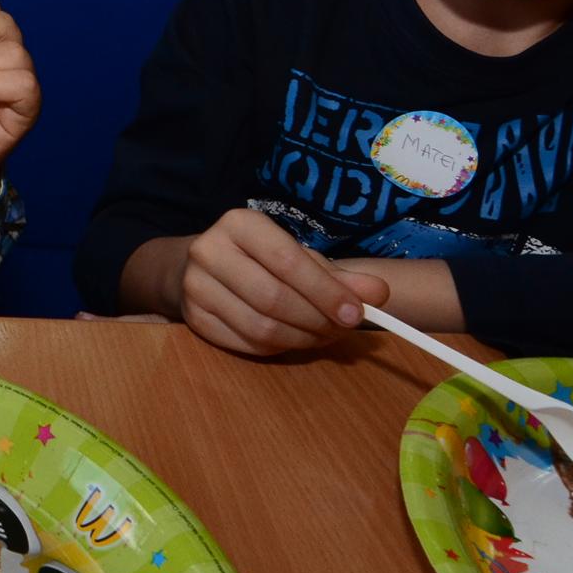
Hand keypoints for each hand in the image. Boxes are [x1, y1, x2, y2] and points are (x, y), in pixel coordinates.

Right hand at [175, 209, 385, 355]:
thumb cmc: (259, 259)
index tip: (355, 314)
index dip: (325, 291)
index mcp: (239, 224)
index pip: (287, 261)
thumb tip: (379, 295)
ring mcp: (195, 287)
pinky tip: (294, 339)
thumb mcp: (298, 256)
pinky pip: (247, 345)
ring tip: (323, 335)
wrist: (198, 267)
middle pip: (273, 298)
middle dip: (316, 320)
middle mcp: (209, 251)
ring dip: (302, 339)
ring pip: (260, 327)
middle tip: (341, 329)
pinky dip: (280, 348)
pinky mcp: (194, 319)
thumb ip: (338, 275)